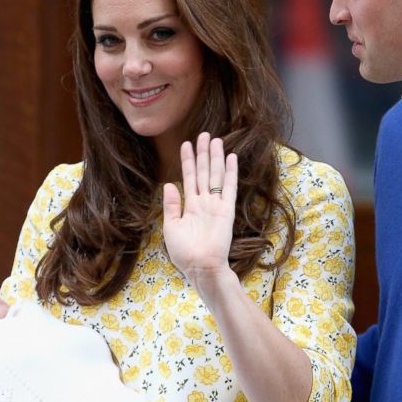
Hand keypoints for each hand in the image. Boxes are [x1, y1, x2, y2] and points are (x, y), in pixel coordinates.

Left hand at [163, 132, 238, 281]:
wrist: (201, 268)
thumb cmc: (184, 252)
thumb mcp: (171, 227)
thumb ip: (171, 205)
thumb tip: (169, 185)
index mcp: (190, 206)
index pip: (189, 177)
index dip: (188, 161)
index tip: (186, 144)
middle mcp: (204, 202)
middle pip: (204, 172)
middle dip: (203, 153)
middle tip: (204, 134)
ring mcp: (216, 205)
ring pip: (216, 176)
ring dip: (216, 158)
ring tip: (215, 140)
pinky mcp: (226, 210)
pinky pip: (229, 188)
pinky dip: (230, 173)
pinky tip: (231, 158)